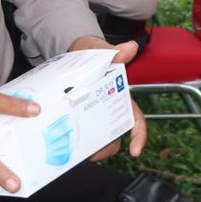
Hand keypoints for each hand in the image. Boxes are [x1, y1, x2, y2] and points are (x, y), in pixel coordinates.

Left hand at [68, 37, 147, 159]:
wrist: (70, 54)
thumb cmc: (91, 53)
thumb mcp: (101, 52)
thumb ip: (114, 52)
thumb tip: (130, 48)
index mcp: (120, 98)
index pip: (136, 120)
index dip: (139, 136)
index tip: (135, 151)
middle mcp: (109, 110)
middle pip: (114, 137)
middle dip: (106, 149)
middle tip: (93, 154)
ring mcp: (92, 116)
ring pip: (95, 140)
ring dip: (87, 148)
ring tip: (74, 151)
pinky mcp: (76, 118)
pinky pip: (77, 135)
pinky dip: (72, 141)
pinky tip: (61, 140)